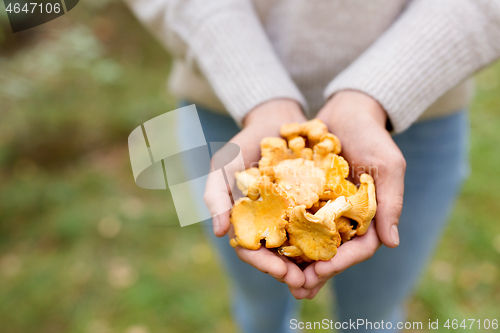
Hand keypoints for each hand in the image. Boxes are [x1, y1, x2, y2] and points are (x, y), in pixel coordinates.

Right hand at [204, 99, 310, 296]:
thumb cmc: (244, 143)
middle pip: (278, 256)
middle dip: (291, 272)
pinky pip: (321, 225)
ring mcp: (292, 214)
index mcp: (248, 220)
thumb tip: (219, 233)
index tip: (283, 274)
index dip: (265, 265)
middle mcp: (270, 222)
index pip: (252, 250)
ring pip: (300, 247)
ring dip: (310, 264)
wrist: (274, 119)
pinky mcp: (313, 202)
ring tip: (326, 274)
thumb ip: (215, 195)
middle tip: (307, 283)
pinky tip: (341, 248)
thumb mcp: (223, 164)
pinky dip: (327, 240)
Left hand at [298, 90, 405, 298]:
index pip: (359, 248)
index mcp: (368, 216)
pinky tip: (265, 244)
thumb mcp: (387, 165)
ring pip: (310, 242)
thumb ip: (390, 201)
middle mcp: (346, 218)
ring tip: (279, 276)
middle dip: (315, 271)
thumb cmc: (372, 136)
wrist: (346, 111)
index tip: (320, 272)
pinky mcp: (304, 197)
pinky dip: (282, 233)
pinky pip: (292, 219)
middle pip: (332, 252)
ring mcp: (324, 209)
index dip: (341, 262)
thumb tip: (393, 243)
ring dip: (296, 262)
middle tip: (296, 287)